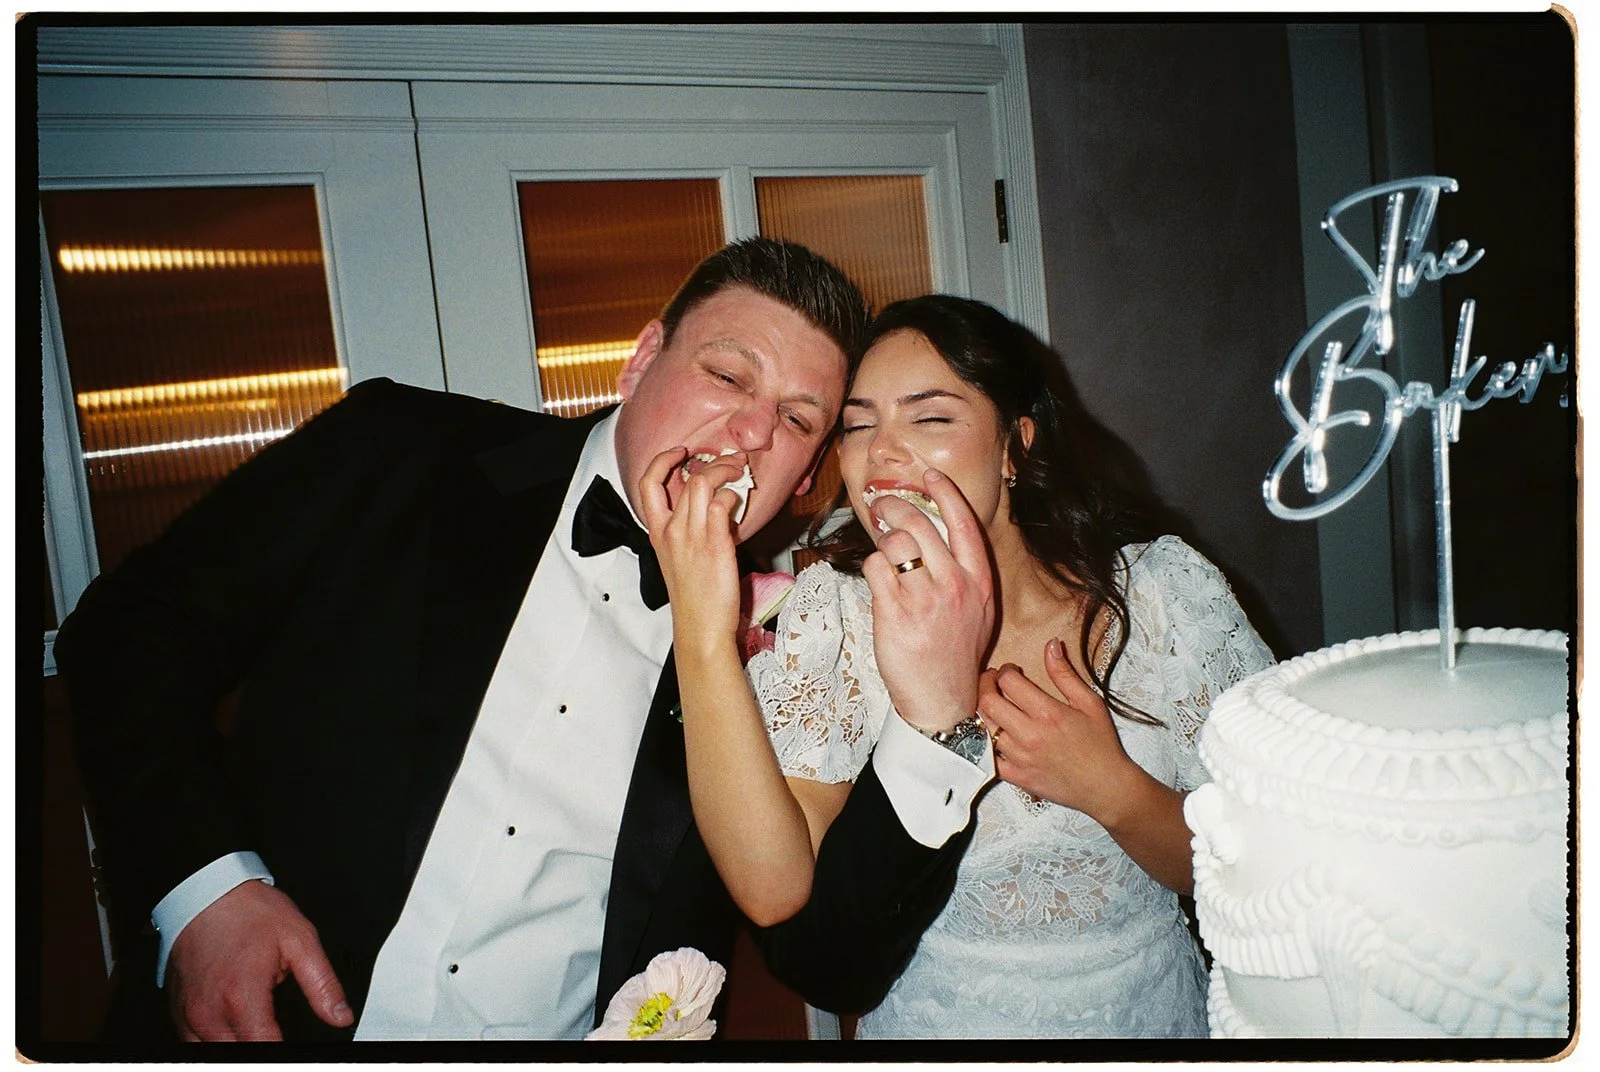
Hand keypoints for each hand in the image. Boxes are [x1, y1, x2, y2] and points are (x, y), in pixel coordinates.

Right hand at [166, 879, 350, 1040]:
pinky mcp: (178, 1012)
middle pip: (240, 1056)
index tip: (300, 1049)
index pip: (266, 1050)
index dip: (288, 1055)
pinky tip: (234, 1028)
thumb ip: (322, 984)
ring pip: (213, 1056)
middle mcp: (210, 1013)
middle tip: (279, 1032)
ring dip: (239, 1046)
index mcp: (242, 998)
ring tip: (258, 1029)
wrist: (206, 891)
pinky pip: (193, 1045)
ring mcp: (189, 1015)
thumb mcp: (300, 939)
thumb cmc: (249, 911)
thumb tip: (341, 1015)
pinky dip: (215, 1043)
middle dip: (264, 1048)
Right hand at [637, 446, 748, 656]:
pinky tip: (741, 501)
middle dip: (713, 461)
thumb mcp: (680, 559)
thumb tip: (716, 506)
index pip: (647, 484)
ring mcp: (693, 536)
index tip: (681, 452)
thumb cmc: (694, 597)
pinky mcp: (716, 544)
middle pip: (687, 478)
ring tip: (741, 472)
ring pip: (705, 483)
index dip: (662, 460)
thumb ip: (690, 530)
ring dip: (727, 471)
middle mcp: (671, 530)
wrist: (700, 627)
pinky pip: (725, 503)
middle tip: (732, 460)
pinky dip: (735, 495)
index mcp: (657, 533)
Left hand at [861, 468, 994, 731]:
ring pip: (894, 542)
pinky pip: (875, 569)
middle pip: (920, 523)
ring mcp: (923, 599)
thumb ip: (964, 572)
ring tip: (881, 549)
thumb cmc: (956, 652)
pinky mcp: (894, 613)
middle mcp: (953, 584)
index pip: (963, 523)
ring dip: (882, 539)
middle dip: (895, 506)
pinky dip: (872, 568)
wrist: (943, 699)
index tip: (930, 475)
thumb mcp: (978, 609)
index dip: (945, 492)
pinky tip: (878, 580)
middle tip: (882, 506)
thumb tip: (937, 534)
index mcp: (978, 581)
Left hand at [978, 638, 1145, 822]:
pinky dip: (984, 744)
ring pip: (984, 727)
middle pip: (987, 701)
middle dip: (985, 684)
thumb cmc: (1101, 745)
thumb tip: (1051, 645)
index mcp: (1048, 712)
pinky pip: (987, 758)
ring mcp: (1020, 757)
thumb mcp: (1090, 703)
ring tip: (994, 705)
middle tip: (993, 682)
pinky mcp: (1016, 777)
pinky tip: (992, 735)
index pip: (1008, 681)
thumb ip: (1065, 674)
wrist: (1106, 786)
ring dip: (984, 711)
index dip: (1005, 670)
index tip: (1012, 671)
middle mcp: (1029, 734)